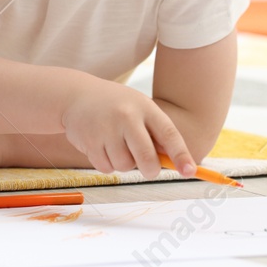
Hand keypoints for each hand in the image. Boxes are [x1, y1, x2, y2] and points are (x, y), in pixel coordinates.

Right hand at [59, 80, 193, 182]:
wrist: (76, 94)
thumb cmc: (116, 106)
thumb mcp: (139, 109)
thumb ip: (155, 134)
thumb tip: (175, 164)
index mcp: (145, 107)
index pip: (168, 134)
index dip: (181, 155)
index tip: (190, 172)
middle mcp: (126, 116)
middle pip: (146, 159)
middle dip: (150, 169)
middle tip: (149, 169)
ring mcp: (106, 129)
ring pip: (125, 166)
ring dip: (124, 163)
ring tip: (116, 145)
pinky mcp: (89, 141)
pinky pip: (106, 168)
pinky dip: (107, 164)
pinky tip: (101, 146)